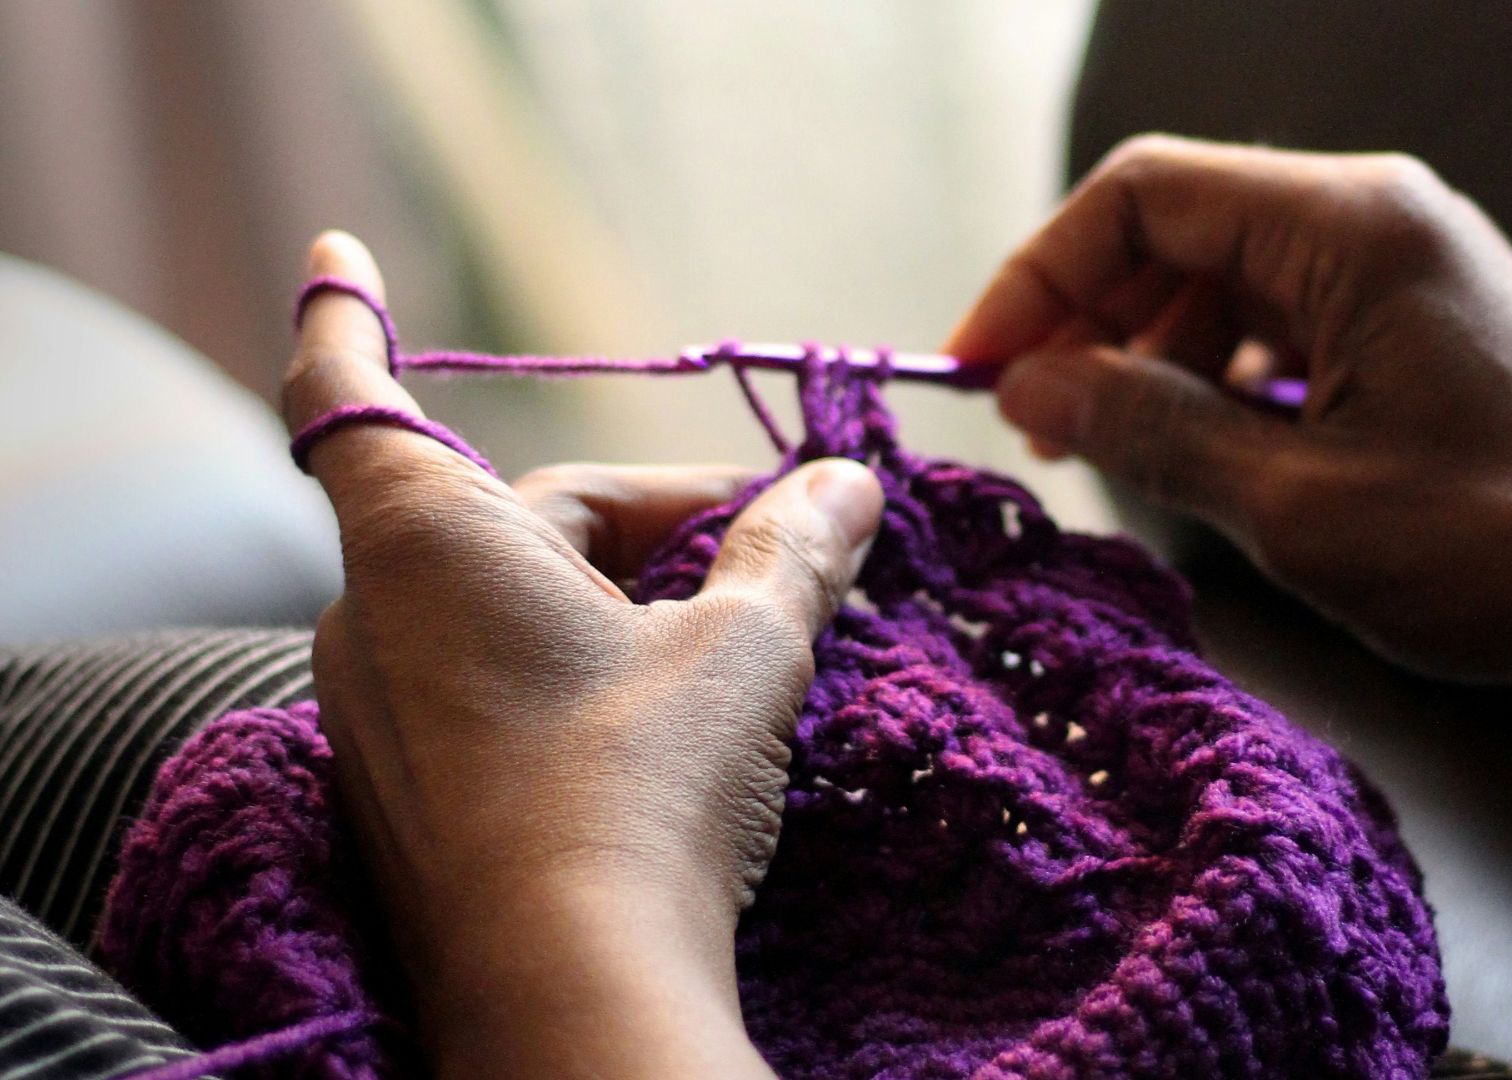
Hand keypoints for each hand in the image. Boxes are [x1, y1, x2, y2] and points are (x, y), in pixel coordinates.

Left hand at [283, 232, 882, 1076]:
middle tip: (777, 546)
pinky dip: (580, 671)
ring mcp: (384, 719)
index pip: (352, 394)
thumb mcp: (742, 651)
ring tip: (745, 639)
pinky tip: (676, 720)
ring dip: (625, 600)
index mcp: (430, 545)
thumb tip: (849, 484)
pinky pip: (495, 687)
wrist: (575, 990)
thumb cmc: (642, 789)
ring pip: (513, 609)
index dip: (346, 316)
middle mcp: (377, 621)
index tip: (336, 251)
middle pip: (518, 517)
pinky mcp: (414, 796)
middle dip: (650, 520)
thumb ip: (793, 552)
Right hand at [949, 135, 1511, 956]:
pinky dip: (1222, 380)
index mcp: (1352, 225)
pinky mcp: (1422, 325)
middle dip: (1090, 320)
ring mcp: (1407, 269)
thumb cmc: (1505, 552)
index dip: (1039, 275)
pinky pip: (1286, 323)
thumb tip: (1029, 386)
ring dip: (1152, 358)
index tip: (978, 367)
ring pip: (1227, 280)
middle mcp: (1380, 219)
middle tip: (1036, 428)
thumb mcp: (1296, 502)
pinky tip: (1207, 456)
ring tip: (1111, 455)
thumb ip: (1148, 430)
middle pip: (1181, 229)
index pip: (1144, 194)